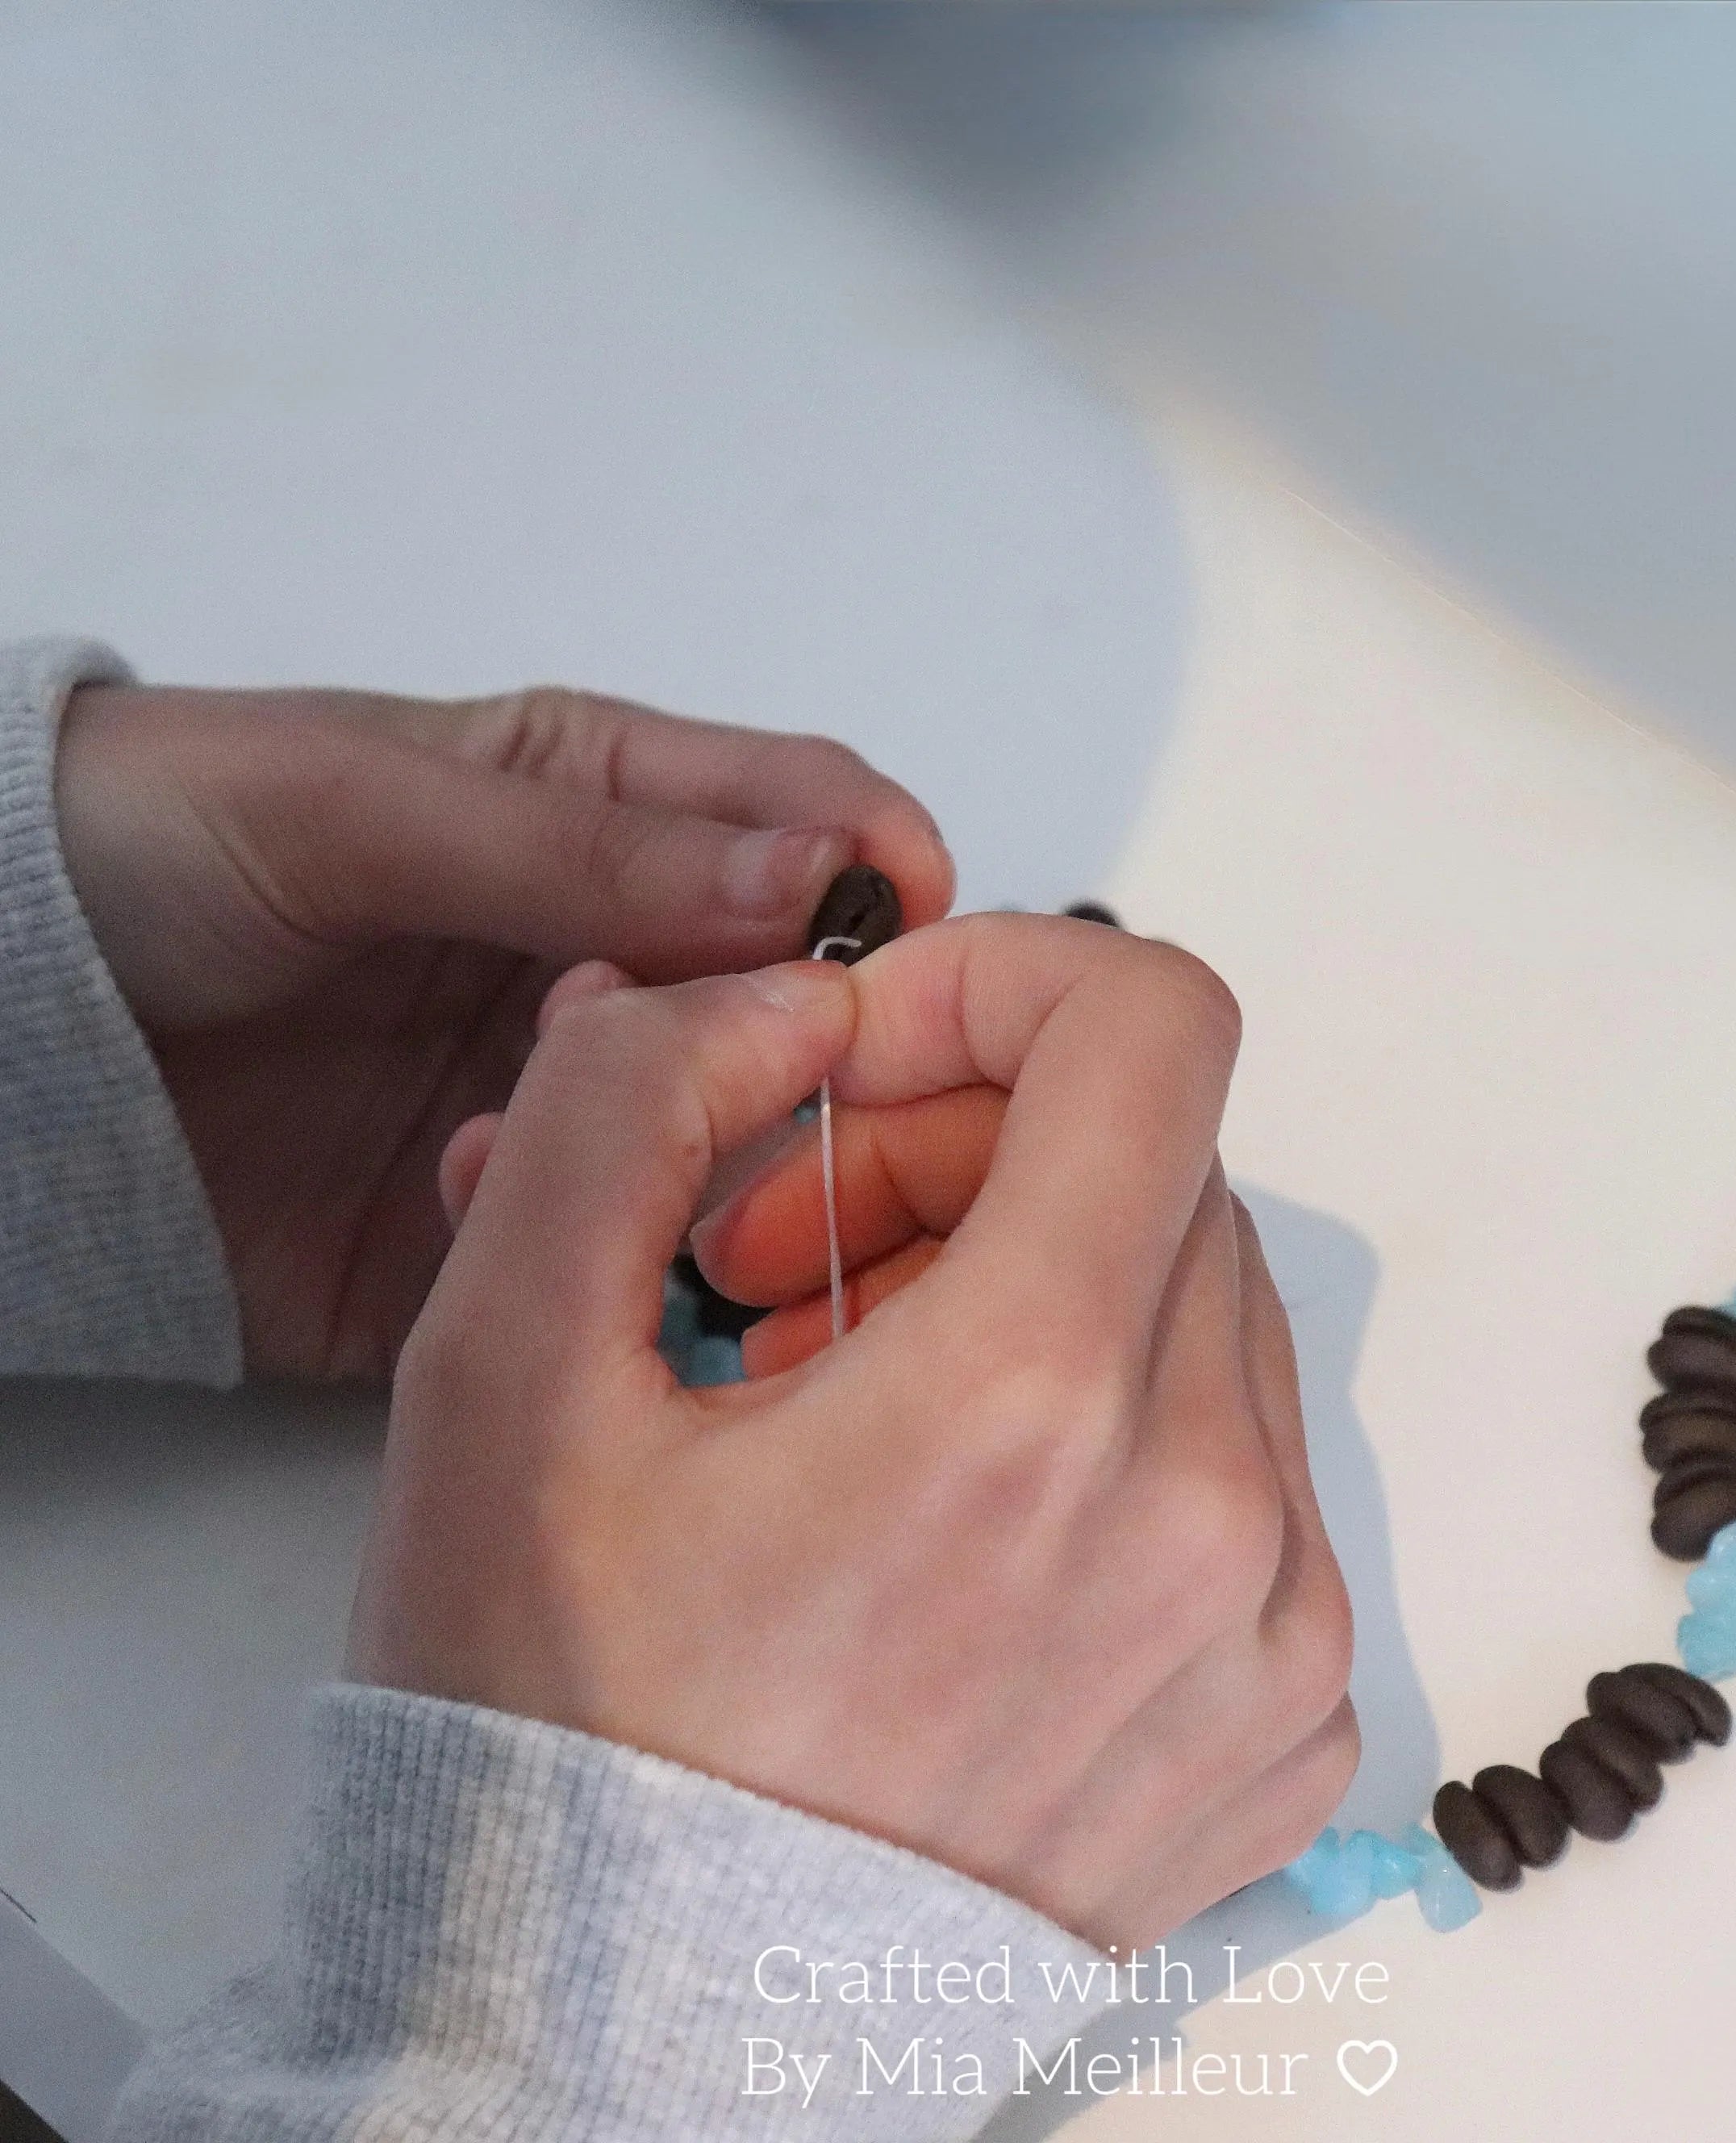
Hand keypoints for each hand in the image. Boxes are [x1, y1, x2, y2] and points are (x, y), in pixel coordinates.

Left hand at [52, 681, 952, 1379]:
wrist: (0, 1035)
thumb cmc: (156, 850)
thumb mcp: (360, 806)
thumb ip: (588, 847)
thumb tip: (821, 874)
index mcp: (613, 815)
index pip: (816, 822)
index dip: (887, 877)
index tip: (908, 950)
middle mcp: (625, 962)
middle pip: (808, 1003)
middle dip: (816, 1039)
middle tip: (769, 1069)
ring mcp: (577, 1104)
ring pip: (739, 1140)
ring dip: (702, 1149)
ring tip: (583, 1134)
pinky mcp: (513, 1231)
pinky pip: (615, 1259)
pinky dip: (596, 1249)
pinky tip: (502, 1211)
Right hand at [349, 917, 1357, 1947]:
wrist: (629, 2058)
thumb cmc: (558, 1738)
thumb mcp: (502, 1376)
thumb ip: (628, 1109)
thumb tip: (791, 1000)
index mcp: (1035, 1404)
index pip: (1151, 1028)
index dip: (1001, 984)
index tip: (865, 1067)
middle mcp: (1209, 1515)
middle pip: (1155, 1169)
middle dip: (971, 1156)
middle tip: (797, 1267)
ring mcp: (1273, 1633)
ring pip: (1200, 1310)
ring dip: (1037, 1294)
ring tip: (855, 1410)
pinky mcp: (1287, 1723)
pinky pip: (1247, 1472)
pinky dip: (1114, 1440)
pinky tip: (956, 1537)